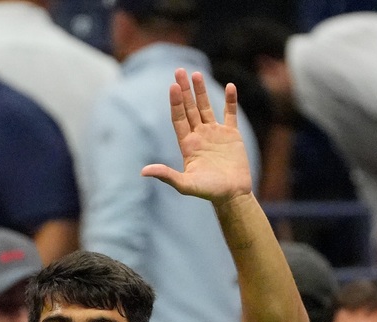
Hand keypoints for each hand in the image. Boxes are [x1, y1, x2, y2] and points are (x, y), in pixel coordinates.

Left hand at [141, 69, 252, 204]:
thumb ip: (166, 176)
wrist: (232, 195)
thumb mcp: (186, 184)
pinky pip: (230, 114)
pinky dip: (230, 101)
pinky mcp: (232, 135)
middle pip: (189, 108)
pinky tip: (230, 86)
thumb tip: (143, 172)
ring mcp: (216, 134)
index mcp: (187, 144)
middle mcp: (199, 135)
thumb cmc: (209, 192)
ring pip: (206, 108)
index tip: (172, 86)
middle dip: (184, 90)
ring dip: (201, 91)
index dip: (175, 102)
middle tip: (179, 70)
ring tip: (196, 74)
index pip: (178, 118)